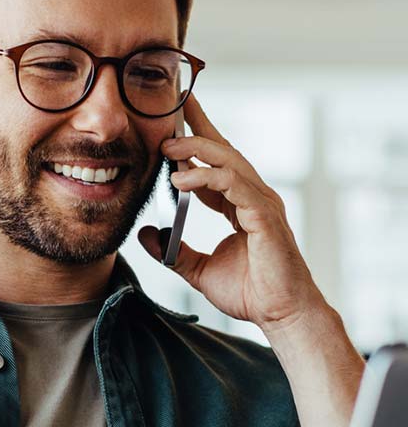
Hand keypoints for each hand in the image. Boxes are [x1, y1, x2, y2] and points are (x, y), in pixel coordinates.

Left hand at [136, 93, 323, 333]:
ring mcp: (262, 204)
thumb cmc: (251, 292)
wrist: (280, 314)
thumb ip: (172, 251)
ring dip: (197, 150)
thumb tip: (146, 233)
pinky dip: (208, 178)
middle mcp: (252, 197)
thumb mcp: (197, 269)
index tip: (171, 120)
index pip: (215, 163)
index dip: (195, 140)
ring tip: (167, 148)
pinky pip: (235, 186)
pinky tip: (181, 179)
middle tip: (170, 112)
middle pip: (224, 151)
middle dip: (198, 127)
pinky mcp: (265, 217)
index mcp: (238, 204)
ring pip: (229, 162)